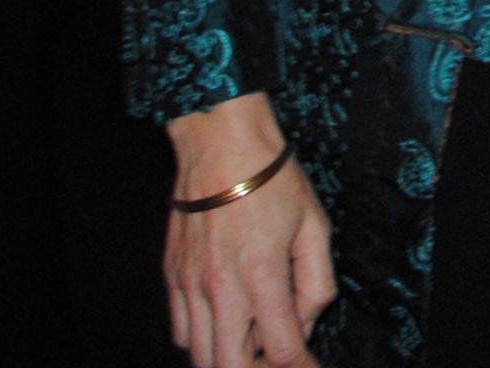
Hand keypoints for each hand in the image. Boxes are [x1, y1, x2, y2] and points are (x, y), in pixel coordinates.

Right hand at [162, 92, 334, 367]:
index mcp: (262, 274)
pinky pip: (183, 332)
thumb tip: (306, 325)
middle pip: (230, 366)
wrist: (221, 144)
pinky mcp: (172, 278)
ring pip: (201, 356)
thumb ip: (317, 284)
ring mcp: (190, 285)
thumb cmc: (273, 182)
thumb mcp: (315, 226)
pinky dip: (205, 342)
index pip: (281, 350)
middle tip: (280, 358)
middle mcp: (220, 287)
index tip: (310, 367)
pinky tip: (228, 324)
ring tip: (256, 343)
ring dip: (231, 359)